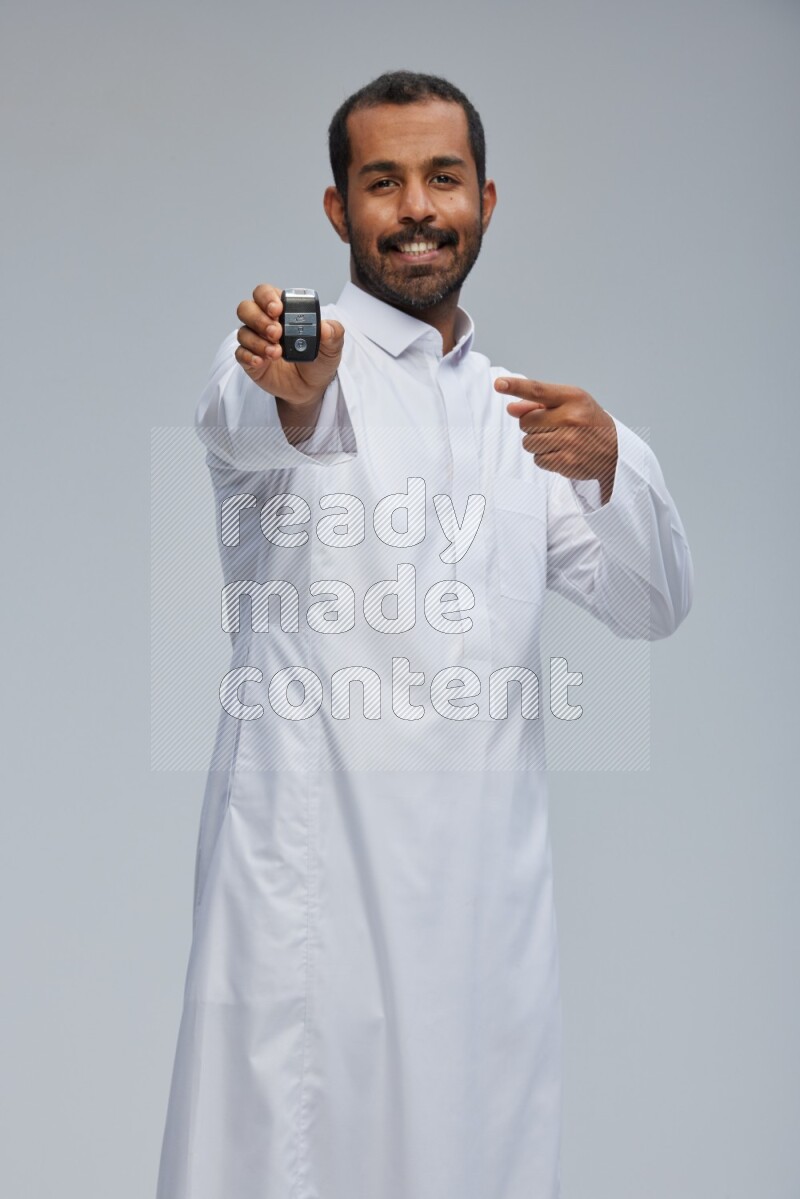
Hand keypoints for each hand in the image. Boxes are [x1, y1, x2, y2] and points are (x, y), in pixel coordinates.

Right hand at [234, 284, 344, 409]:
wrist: (312, 388)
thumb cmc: (318, 361)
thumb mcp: (332, 347)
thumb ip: (333, 334)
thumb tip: (326, 327)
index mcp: (282, 311)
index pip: (265, 293)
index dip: (267, 297)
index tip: (278, 309)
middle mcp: (264, 322)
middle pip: (247, 308)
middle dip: (259, 318)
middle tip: (276, 332)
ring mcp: (256, 341)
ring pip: (243, 332)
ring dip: (258, 341)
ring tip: (276, 353)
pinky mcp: (251, 360)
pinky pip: (241, 354)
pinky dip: (249, 356)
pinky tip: (262, 361)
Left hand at [495, 376, 617, 503]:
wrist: (615, 451)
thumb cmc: (587, 422)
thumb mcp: (570, 404)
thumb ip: (538, 404)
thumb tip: (511, 409)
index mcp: (572, 397)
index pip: (538, 390)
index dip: (516, 386)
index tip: (499, 384)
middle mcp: (571, 417)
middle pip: (525, 422)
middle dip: (532, 425)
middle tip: (553, 427)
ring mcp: (569, 441)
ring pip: (528, 443)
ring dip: (538, 443)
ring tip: (559, 441)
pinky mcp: (566, 462)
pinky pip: (538, 459)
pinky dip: (545, 458)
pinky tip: (562, 453)